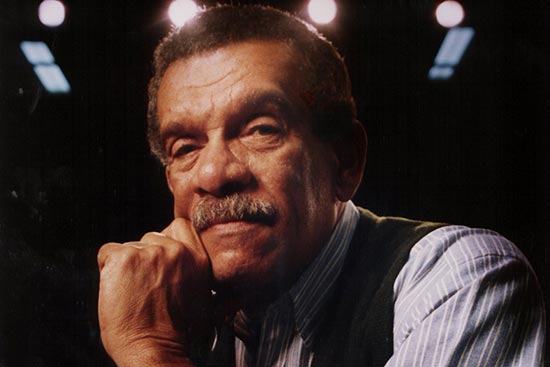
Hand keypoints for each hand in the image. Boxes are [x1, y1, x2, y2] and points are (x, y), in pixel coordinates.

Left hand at [97, 218, 212, 366]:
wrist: (154, 349)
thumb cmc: (176, 333)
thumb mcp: (204, 302)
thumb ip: (199, 277)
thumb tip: (212, 282)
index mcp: (198, 258)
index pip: (179, 227)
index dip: (166, 240)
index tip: (161, 261)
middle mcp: (176, 251)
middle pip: (151, 237)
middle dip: (145, 258)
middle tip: (145, 286)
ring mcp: (150, 252)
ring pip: (129, 246)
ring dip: (126, 266)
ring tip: (133, 293)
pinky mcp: (124, 258)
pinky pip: (107, 253)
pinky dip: (107, 270)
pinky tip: (117, 290)